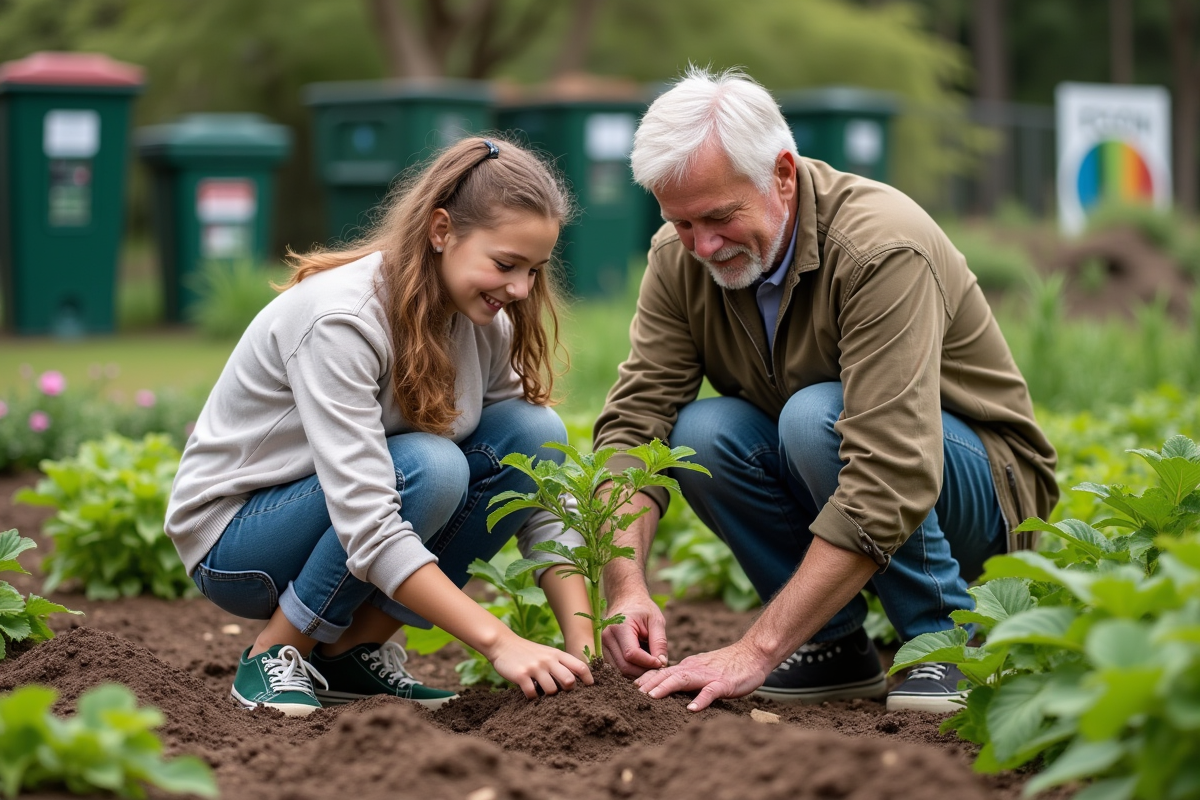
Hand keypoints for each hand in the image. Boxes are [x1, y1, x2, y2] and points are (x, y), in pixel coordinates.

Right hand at [487, 634, 593, 698]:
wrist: (502, 644)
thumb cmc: (528, 652)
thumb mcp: (547, 653)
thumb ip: (560, 663)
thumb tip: (576, 681)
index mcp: (557, 654)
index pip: (580, 666)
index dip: (588, 679)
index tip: (589, 688)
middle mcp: (548, 660)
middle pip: (569, 681)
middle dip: (568, 691)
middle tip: (562, 694)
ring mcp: (535, 667)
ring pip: (552, 690)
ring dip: (549, 696)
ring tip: (542, 693)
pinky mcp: (521, 675)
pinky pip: (532, 694)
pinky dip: (533, 698)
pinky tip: (530, 694)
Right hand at [601, 591, 668, 677]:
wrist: (626, 600)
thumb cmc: (643, 609)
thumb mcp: (656, 621)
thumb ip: (659, 642)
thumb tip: (662, 663)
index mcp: (619, 627)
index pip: (631, 654)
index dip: (648, 662)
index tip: (661, 663)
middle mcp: (607, 638)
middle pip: (624, 666)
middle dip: (643, 671)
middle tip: (658, 667)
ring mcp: (603, 646)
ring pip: (620, 670)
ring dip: (637, 672)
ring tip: (650, 664)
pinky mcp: (604, 652)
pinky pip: (618, 667)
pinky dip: (631, 669)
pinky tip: (641, 663)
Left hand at [633, 641, 772, 711]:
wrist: (752, 654)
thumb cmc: (728, 665)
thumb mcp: (702, 669)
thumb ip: (687, 676)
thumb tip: (668, 687)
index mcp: (688, 666)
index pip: (663, 672)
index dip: (647, 679)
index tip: (631, 688)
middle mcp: (694, 669)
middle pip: (668, 674)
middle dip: (649, 684)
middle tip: (633, 695)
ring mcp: (708, 676)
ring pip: (683, 680)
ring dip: (666, 688)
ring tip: (652, 698)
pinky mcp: (724, 684)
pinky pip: (711, 692)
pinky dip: (701, 699)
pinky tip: (692, 708)